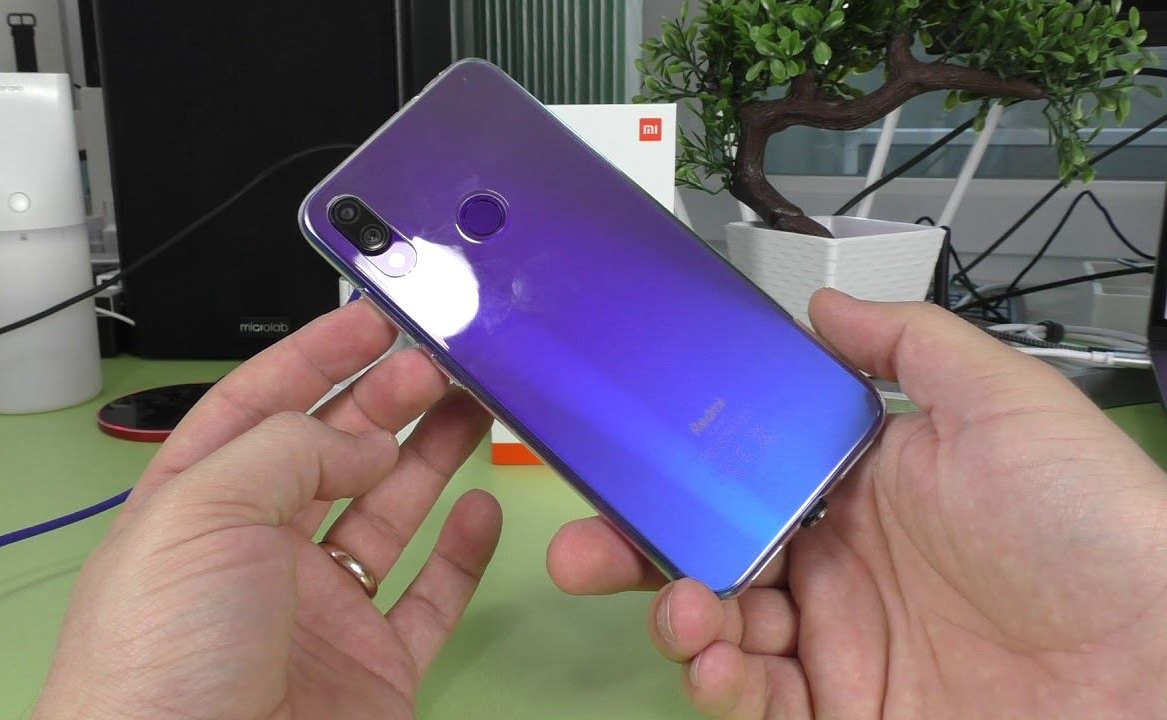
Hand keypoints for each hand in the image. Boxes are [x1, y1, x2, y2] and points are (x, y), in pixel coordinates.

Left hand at [34, 301, 499, 719]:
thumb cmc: (158, 662)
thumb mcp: (202, 514)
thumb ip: (288, 450)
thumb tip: (363, 441)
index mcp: (198, 508)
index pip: (261, 408)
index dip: (316, 358)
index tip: (375, 321)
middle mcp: (259, 554)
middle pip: (334, 453)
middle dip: (387, 398)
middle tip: (441, 361)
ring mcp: (320, 610)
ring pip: (389, 513)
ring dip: (431, 456)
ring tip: (473, 407)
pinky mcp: (375, 665)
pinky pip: (430, 596)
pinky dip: (463, 553)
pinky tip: (481, 509)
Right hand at [548, 289, 1166, 717]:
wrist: (1160, 661)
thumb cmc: (1099, 526)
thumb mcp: (1005, 404)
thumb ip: (909, 343)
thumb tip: (827, 304)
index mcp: (864, 488)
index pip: (741, 475)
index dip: (679, 473)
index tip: (626, 462)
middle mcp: (840, 566)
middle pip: (709, 555)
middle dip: (635, 553)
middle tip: (584, 550)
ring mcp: (841, 645)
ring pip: (718, 629)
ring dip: (675, 618)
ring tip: (681, 609)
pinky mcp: (846, 714)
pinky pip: (757, 700)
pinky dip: (719, 684)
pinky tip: (717, 659)